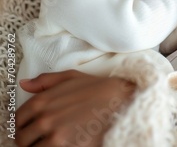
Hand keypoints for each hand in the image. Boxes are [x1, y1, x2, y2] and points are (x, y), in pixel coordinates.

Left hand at [15, 70, 134, 146]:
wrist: (119, 100)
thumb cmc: (95, 88)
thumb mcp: (69, 77)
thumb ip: (44, 81)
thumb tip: (25, 84)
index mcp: (42, 101)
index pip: (17, 120)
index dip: (22, 125)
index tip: (30, 127)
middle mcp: (44, 119)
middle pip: (21, 140)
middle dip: (29, 139)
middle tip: (41, 137)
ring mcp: (54, 136)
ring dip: (39, 146)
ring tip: (53, 141)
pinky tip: (64, 143)